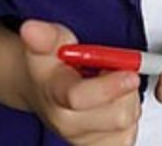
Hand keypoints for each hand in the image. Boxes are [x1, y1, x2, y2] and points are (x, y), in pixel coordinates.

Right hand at [20, 20, 140, 145]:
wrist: (41, 90)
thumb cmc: (51, 63)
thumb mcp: (49, 41)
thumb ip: (44, 35)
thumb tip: (30, 28)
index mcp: (55, 93)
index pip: (80, 97)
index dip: (110, 86)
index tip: (131, 73)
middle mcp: (66, 123)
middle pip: (116, 116)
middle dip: (125, 90)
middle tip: (116, 71)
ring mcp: (82, 140)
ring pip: (126, 125)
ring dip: (127, 102)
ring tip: (112, 86)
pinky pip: (127, 137)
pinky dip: (128, 121)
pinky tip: (114, 105)